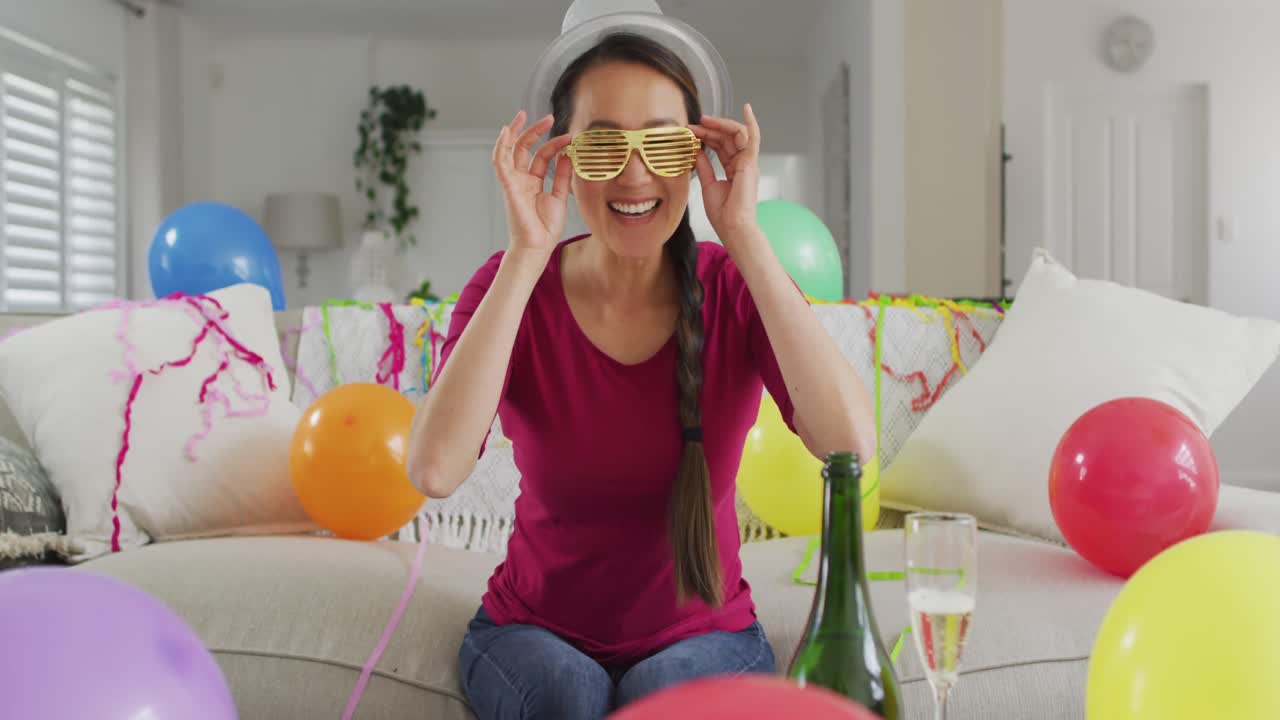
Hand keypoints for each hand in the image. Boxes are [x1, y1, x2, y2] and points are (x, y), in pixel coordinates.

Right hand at [492, 110, 573, 254]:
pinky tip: (506, 131)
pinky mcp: (508, 186)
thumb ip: (563, 176)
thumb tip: (568, 155)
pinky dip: (501, 146)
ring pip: (510, 150)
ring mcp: (513, 181)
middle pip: (523, 148)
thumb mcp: (560, 196)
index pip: (541, 155)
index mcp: (533, 181)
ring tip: (525, 116)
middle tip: (548, 117)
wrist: (538, 245)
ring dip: (516, 132)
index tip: (569, 137)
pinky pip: (500, 162)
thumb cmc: (546, 227)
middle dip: (534, 130)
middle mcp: (521, 179)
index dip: (554, 143)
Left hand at [690, 103, 762, 245]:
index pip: (721, 146)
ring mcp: (748, 163)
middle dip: (711, 128)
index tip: (691, 132)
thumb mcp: (708, 185)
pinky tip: (747, 109)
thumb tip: (697, 151)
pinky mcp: (750, 163)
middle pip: (728, 138)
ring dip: (721, 125)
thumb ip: (705, 166)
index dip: (707, 136)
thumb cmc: (723, 213)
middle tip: (694, 123)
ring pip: (737, 134)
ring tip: (704, 120)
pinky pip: (753, 138)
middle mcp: (744, 164)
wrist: (732, 227)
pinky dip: (751, 122)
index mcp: (735, 169)